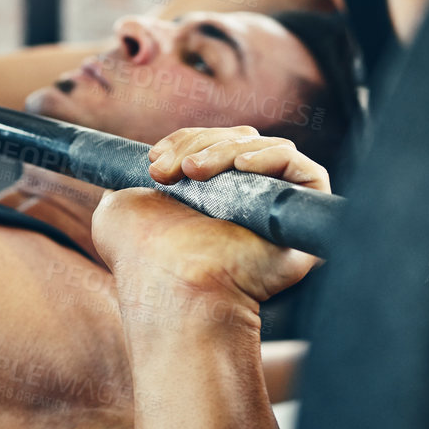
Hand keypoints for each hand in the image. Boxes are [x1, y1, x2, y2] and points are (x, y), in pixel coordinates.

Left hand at [92, 126, 328, 305]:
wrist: (168, 287)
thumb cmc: (141, 258)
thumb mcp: (121, 208)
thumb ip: (133, 183)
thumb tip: (147, 164)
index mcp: (213, 200)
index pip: (216, 146)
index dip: (188, 140)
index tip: (154, 159)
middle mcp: (248, 205)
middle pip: (243, 141)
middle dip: (201, 144)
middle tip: (166, 172)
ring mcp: (277, 214)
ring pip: (271, 151)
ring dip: (227, 150)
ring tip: (193, 174)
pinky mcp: (301, 223)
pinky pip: (307, 172)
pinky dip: (274, 159)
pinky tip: (242, 168)